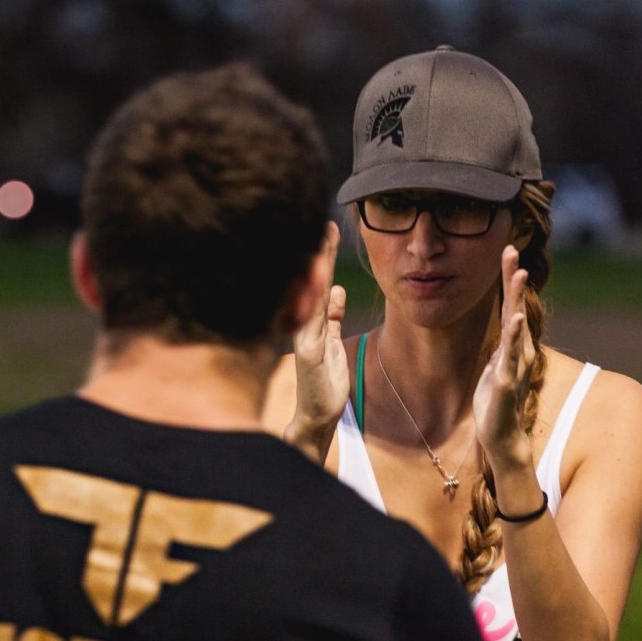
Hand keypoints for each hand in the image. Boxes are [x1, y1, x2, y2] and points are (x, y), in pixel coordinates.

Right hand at [289, 221, 348, 438]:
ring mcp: (304, 338)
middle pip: (311, 284)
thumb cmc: (323, 382)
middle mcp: (303, 325)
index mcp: (309, 321)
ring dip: (317, 270)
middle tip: (326, 224)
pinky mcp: (309, 352)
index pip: (317, 282)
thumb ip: (334, 318)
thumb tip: (339, 290)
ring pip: (311, 297)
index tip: (328, 229)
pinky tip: (323, 281)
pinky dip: (318, 300)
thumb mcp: (332, 344)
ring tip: (323, 243)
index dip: (322, 256)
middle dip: (318, 253)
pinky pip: (314, 321)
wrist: (316, 416)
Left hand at [473, 244, 535, 471]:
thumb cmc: (497, 401)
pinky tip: (514, 318)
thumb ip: (501, 345)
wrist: (502, 436)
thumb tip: (503, 325)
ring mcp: (514, 365)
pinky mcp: (505, 381)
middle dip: (513, 279)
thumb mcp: (495, 365)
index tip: (507, 251)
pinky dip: (513, 336)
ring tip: (518, 273)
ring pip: (516, 326)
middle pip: (515, 307)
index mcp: (513, 346)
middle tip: (511, 250)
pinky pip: (510, 355)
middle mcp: (519, 350)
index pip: (510, 305)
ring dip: (517, 299)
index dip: (508, 280)